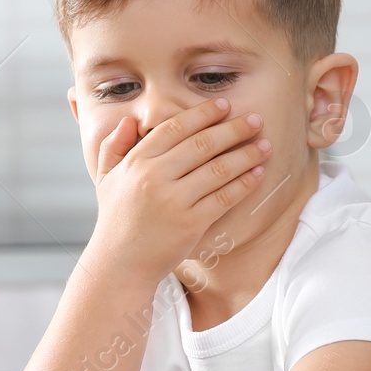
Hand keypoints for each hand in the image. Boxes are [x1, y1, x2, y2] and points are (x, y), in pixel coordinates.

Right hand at [86, 98, 269, 283]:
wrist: (120, 265)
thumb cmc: (116, 221)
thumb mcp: (106, 180)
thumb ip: (112, 148)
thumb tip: (128, 122)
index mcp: (136, 162)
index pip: (174, 128)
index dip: (202, 114)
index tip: (224, 105)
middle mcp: (153, 177)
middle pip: (202, 144)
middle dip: (233, 129)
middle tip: (256, 119)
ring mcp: (173, 201)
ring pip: (218, 169)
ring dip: (246, 154)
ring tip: (265, 145)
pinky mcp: (190, 224)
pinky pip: (224, 198)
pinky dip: (244, 184)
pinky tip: (257, 174)